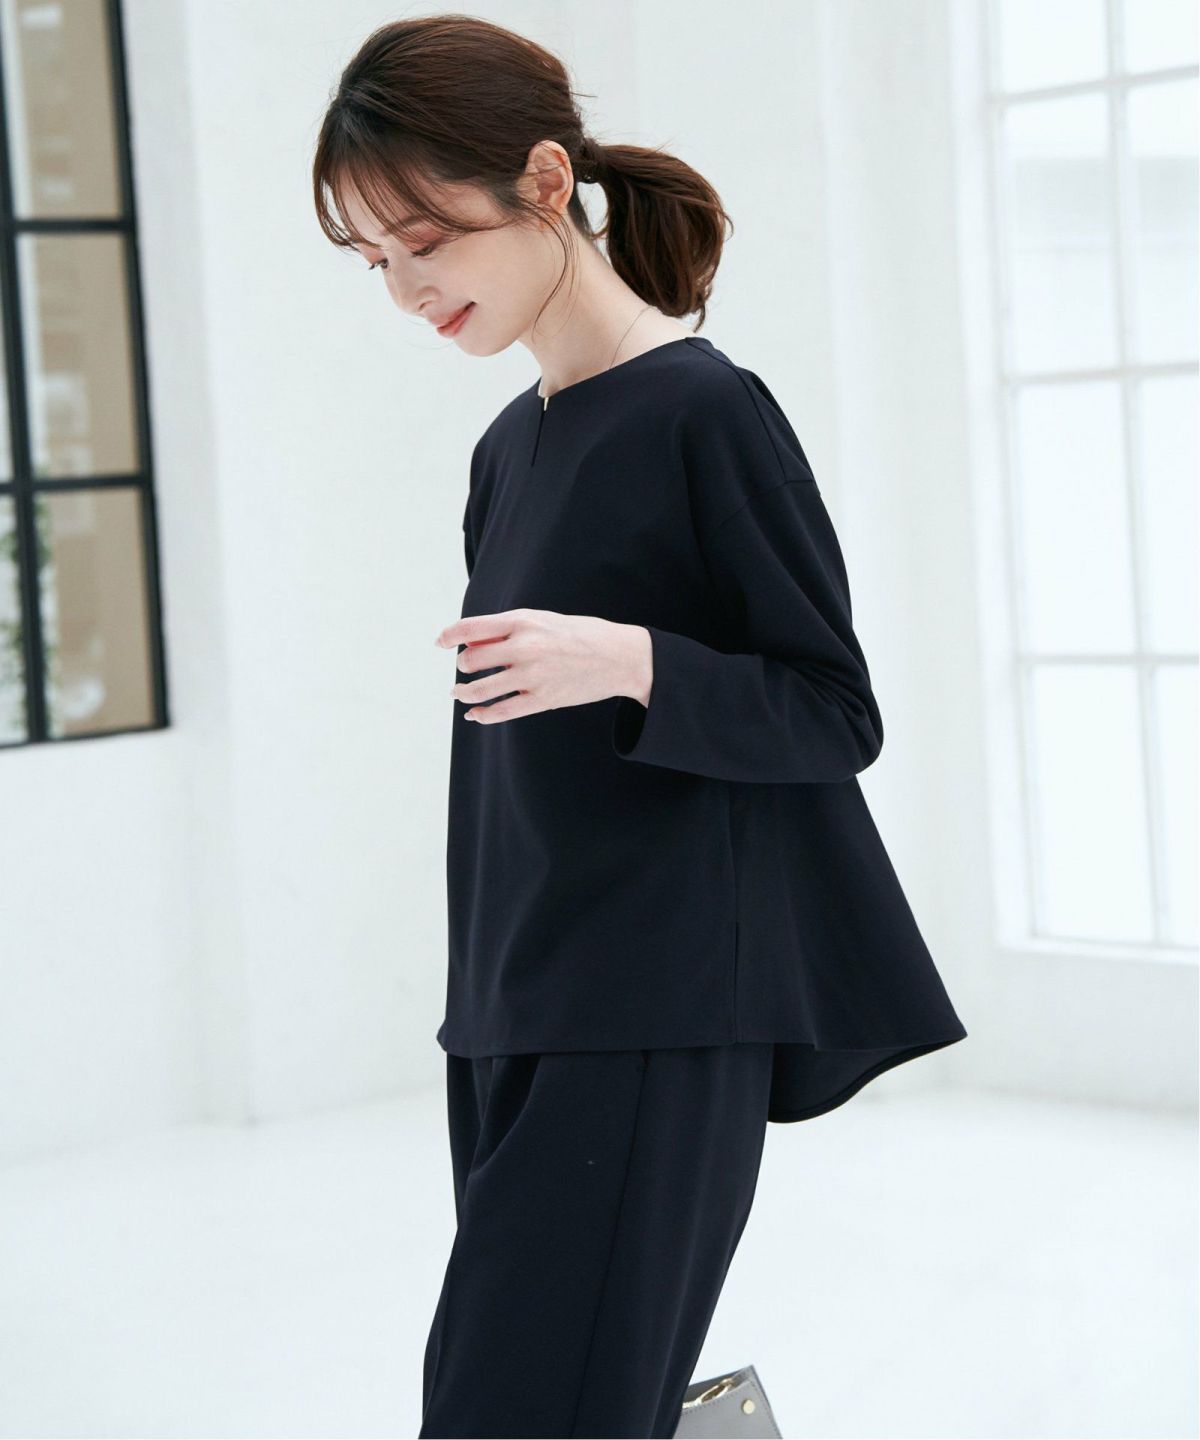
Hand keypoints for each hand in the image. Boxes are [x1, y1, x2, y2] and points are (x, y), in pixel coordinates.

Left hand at [435, 608, 652, 723]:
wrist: (620, 657)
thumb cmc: (579, 635)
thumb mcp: (543, 620)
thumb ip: (509, 630)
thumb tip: (470, 643)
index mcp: (523, 620)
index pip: (471, 627)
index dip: (449, 635)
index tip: (440, 642)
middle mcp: (525, 646)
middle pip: (471, 659)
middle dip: (464, 665)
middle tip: (467, 668)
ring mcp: (532, 675)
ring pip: (480, 689)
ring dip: (463, 692)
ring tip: (459, 693)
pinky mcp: (543, 700)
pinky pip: (501, 711)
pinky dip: (482, 715)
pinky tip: (474, 715)